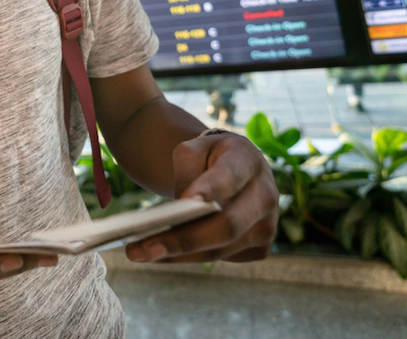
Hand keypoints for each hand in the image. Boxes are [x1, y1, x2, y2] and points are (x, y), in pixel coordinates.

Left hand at [125, 131, 277, 263]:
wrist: (233, 167)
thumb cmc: (208, 157)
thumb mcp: (193, 150)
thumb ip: (187, 173)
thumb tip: (179, 212)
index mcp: (249, 160)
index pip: (229, 177)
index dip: (209, 190)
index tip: (185, 202)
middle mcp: (266, 194)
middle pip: (226, 226)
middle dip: (183, 239)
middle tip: (144, 247)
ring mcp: (267, 225)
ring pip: (220, 249)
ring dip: (178, 254)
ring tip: (139, 253)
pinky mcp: (259, 248)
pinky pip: (220, 257)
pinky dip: (187, 257)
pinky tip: (159, 254)